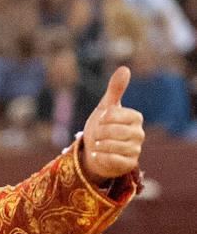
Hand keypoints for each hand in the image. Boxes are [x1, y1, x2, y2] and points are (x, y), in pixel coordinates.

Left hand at [80, 67, 144, 183]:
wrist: (96, 152)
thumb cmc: (102, 127)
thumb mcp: (106, 107)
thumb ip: (115, 90)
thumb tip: (125, 69)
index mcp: (135, 117)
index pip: (115, 115)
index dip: (102, 118)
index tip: (100, 121)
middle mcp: (139, 134)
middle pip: (113, 131)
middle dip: (99, 133)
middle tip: (96, 135)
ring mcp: (135, 150)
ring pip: (113, 147)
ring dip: (99, 146)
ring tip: (97, 145)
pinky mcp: (129, 165)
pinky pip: (114, 161)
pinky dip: (101, 158)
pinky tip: (95, 155)